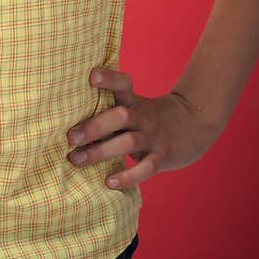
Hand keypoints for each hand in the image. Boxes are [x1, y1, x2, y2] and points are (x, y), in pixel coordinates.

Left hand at [67, 66, 219, 190]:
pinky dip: (128, 176)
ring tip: (76, 160)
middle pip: (120, 116)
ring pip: (128, 142)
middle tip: (70, 137)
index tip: (91, 77)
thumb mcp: (134, 106)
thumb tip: (64, 116)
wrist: (194, 124)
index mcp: (133, 102)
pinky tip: (109, 182)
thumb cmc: (149, 117)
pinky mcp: (163, 157)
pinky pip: (146, 168)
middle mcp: (142, 117)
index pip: (123, 84)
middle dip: (94, 126)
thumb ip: (108, 109)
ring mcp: (153, 137)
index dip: (109, 78)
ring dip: (101, 152)